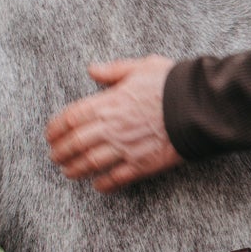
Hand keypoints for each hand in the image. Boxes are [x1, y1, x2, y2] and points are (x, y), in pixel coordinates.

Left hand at [46, 56, 183, 191]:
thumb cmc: (173, 84)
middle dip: (61, 152)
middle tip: (55, 157)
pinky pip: (116, 179)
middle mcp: (112, 127)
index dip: (56, 128)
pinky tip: (98, 186)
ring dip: (75, 170)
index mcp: (109, 102)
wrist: (200, 106)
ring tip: (69, 173)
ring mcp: (126, 148)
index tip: (50, 135)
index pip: (71, 117)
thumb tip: (92, 70)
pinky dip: (103, 184)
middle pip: (75, 143)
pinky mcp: (143, 164)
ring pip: (90, 163)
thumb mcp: (142, 66)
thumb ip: (114, 70)